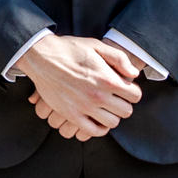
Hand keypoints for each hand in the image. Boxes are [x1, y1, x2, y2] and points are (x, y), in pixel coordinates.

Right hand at [18, 36, 140, 139]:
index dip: (132, 91)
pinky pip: (93, 131)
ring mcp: (84, 108)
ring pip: (112, 123)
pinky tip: (97, 119)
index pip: (135, 96)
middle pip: (126, 111)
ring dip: (112, 115)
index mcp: (107, 79)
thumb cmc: (70, 49)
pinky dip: (99, 128)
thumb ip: (119, 58)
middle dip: (124, 104)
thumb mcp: (97, 45)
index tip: (126, 88)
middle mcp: (98, 96)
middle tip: (116, 97)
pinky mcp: (71, 115)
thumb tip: (134, 73)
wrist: (42, 56)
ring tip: (106, 107)